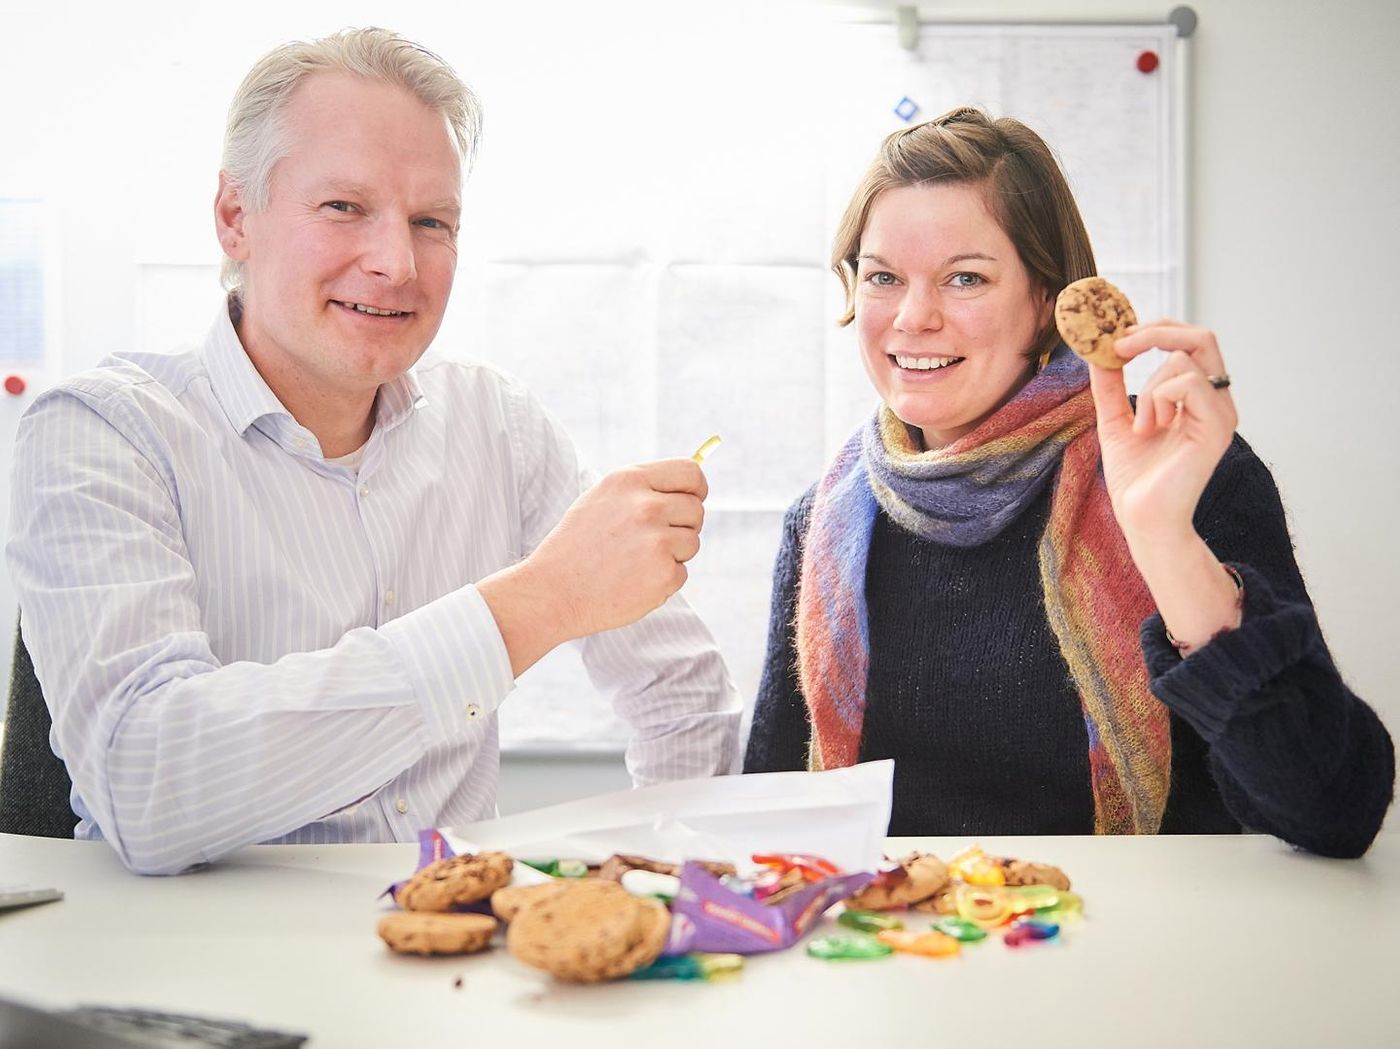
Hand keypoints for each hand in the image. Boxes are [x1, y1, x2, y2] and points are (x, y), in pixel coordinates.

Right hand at [478, 459, 707, 674]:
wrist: (552, 591)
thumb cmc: (576, 546)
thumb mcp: (601, 500)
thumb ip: (642, 489)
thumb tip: (688, 488)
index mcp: (630, 481)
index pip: (690, 472)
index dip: (697, 488)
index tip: (695, 499)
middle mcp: (646, 506)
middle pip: (696, 510)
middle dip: (682, 526)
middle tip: (651, 542)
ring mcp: (657, 540)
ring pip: (691, 543)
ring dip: (672, 555)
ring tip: (634, 562)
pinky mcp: (663, 574)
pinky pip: (681, 573)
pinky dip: (663, 581)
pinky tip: (632, 582)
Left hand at [1088, 320, 1237, 548]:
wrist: (1142, 518)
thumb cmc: (1135, 478)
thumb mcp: (1114, 420)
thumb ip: (1110, 386)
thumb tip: (1098, 350)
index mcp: (1198, 397)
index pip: (1190, 342)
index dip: (1156, 329)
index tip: (1118, 337)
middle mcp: (1216, 401)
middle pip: (1202, 337)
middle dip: (1156, 332)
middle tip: (1119, 345)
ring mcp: (1221, 413)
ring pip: (1185, 360)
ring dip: (1148, 388)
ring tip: (1141, 425)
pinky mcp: (1217, 427)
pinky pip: (1188, 383)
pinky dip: (1157, 398)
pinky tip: (1150, 429)